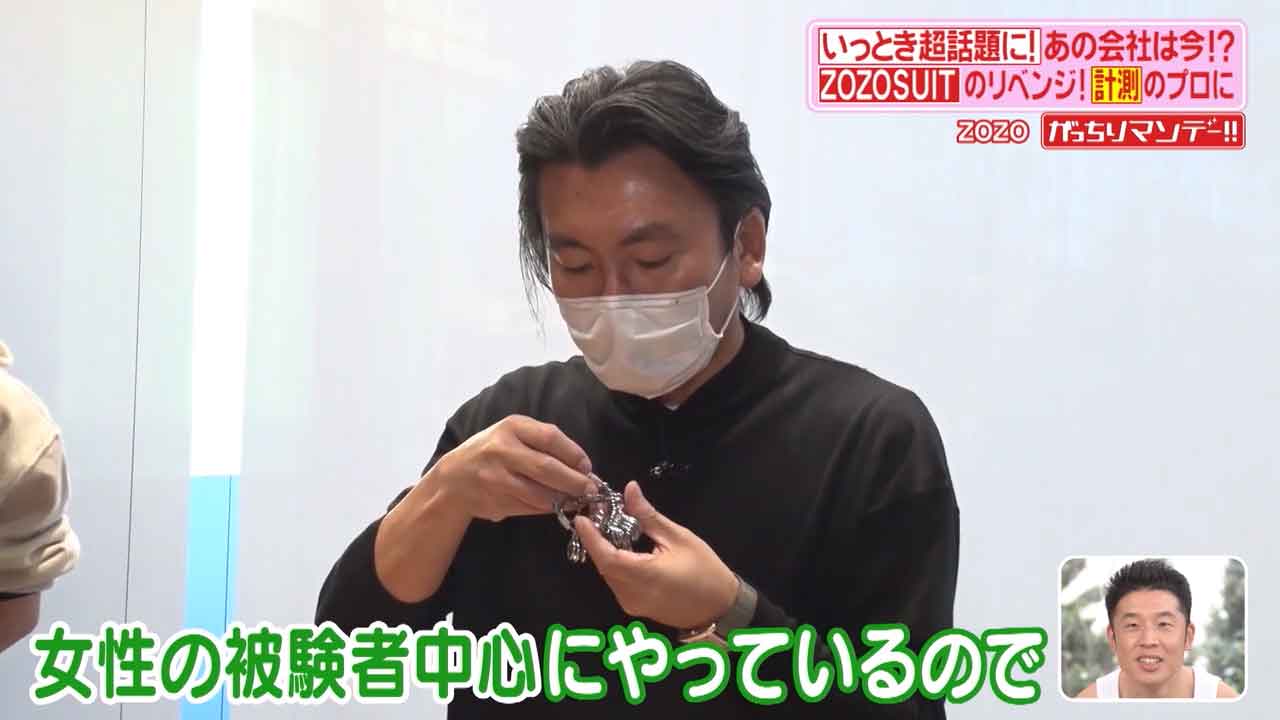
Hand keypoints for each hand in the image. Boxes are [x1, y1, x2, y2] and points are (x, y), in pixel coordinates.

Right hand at [428, 415, 595, 521]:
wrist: (453, 479)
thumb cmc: (492, 452)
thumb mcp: (511, 434)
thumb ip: (541, 443)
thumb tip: (581, 465)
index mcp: (511, 427)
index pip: (550, 437)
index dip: (574, 453)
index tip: (587, 466)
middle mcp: (502, 451)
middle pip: (547, 468)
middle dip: (574, 481)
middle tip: (590, 489)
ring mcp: (497, 479)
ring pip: (540, 494)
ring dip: (564, 499)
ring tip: (577, 500)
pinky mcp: (497, 502)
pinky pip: (530, 508)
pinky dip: (548, 509)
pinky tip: (557, 506)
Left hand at [574, 481, 738, 629]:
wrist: (720, 607)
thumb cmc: (705, 570)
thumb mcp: (678, 537)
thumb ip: (648, 516)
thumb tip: (630, 490)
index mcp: (644, 576)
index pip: (606, 557)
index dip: (590, 538)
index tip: (581, 519)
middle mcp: (632, 595)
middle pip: (605, 566)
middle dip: (598, 543)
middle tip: (597, 518)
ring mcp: (632, 605)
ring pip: (609, 576)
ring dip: (607, 554)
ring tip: (610, 531)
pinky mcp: (635, 608)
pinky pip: (618, 584)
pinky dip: (616, 566)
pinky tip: (624, 550)